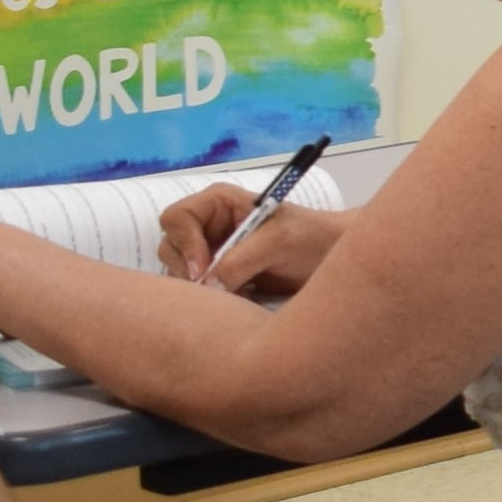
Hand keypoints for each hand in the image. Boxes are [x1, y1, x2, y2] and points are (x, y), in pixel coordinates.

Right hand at [163, 187, 346, 294]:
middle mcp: (208, 225)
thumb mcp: (278, 242)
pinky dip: (208, 298)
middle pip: (170, 246)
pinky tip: (237, 298)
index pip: (177, 218)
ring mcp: (209, 252)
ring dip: (198, 287)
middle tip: (213, 288)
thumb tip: (208, 284)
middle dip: (187, 270)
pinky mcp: (216, 277)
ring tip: (235, 291)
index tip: (203, 270)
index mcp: (219, 203)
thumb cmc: (311, 238)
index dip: (185, 244)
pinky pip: (195, 291)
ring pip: (179, 272)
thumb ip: (240, 260)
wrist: (331, 260)